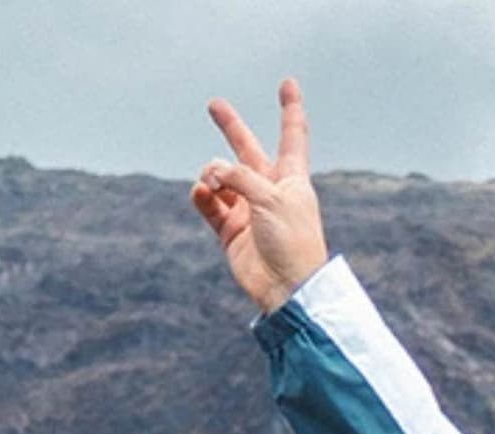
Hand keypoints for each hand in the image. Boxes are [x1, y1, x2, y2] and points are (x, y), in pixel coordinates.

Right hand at [192, 78, 326, 312]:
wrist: (286, 288)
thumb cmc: (292, 241)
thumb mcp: (272, 198)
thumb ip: (240, 177)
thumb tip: (211, 174)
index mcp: (292, 177)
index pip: (292, 134)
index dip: (289, 108)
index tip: (287, 84)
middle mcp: (269, 189)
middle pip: (247, 150)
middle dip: (230, 128)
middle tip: (213, 104)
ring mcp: (248, 209)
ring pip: (220, 177)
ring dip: (211, 174)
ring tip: (212, 183)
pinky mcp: (230, 230)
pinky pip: (209, 204)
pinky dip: (202, 196)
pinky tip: (202, 192)